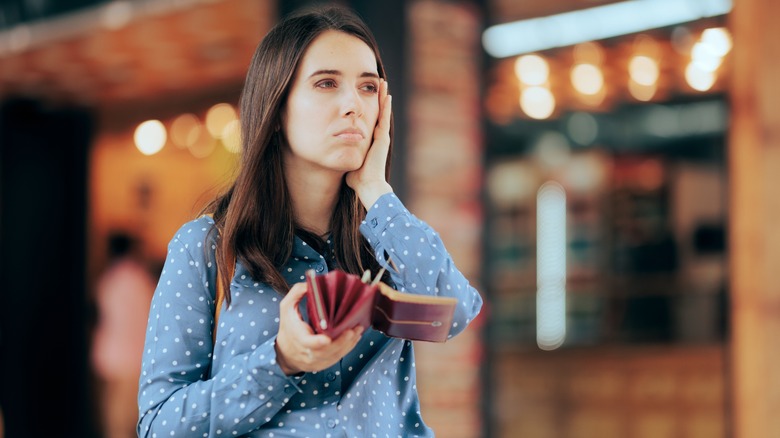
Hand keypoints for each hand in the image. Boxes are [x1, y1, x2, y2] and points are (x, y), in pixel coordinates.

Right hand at [275, 282, 363, 374]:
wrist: (285, 353)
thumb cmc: (288, 327)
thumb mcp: (287, 308)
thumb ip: (296, 293)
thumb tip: (310, 284)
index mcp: (298, 339)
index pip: (308, 343)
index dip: (318, 342)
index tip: (327, 339)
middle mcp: (307, 353)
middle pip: (327, 351)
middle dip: (342, 341)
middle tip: (354, 328)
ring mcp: (316, 361)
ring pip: (335, 355)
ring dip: (349, 344)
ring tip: (358, 331)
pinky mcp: (324, 364)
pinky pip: (337, 358)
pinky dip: (348, 348)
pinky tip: (355, 338)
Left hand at [346, 78, 392, 208]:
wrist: (367, 185)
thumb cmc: (356, 179)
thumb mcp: (347, 161)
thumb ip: (341, 155)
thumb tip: (331, 153)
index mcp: (369, 142)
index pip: (369, 120)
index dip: (368, 108)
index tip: (366, 96)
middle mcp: (376, 138)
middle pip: (377, 112)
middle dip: (376, 98)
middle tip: (377, 84)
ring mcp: (381, 137)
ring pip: (382, 112)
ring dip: (382, 97)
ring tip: (383, 83)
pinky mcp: (382, 138)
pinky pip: (384, 118)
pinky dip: (385, 106)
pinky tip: (386, 95)